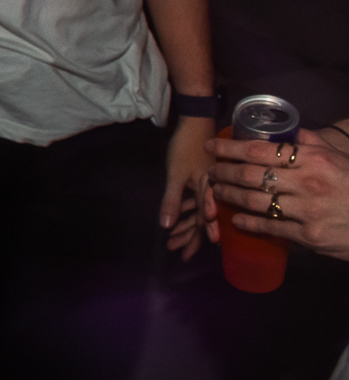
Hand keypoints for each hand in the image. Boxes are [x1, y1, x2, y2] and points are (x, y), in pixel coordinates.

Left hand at [160, 115, 215, 257]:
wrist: (196, 122)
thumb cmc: (185, 148)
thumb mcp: (176, 175)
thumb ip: (172, 200)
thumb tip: (167, 226)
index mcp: (208, 194)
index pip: (202, 223)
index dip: (194, 239)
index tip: (186, 256)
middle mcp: (212, 192)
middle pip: (201, 220)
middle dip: (189, 236)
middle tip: (177, 251)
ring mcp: (208, 185)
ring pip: (198, 210)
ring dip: (186, 224)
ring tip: (174, 239)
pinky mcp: (203, 178)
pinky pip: (196, 199)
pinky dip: (188, 209)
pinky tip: (180, 216)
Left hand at [208, 124, 348, 260]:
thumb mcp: (338, 157)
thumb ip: (310, 142)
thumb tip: (283, 128)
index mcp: (315, 159)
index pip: (260, 150)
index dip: (230, 147)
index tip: (212, 146)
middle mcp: (308, 182)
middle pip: (251, 175)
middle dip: (223, 172)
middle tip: (211, 172)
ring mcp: (308, 210)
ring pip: (255, 201)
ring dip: (230, 196)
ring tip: (218, 192)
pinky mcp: (309, 236)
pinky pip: (270, 227)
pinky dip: (248, 223)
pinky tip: (236, 219)